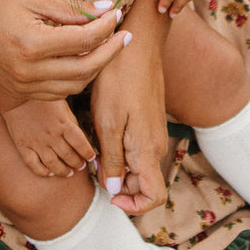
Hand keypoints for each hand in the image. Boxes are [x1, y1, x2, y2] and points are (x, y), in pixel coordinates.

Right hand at [0, 0, 128, 103]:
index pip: (84, 40)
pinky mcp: (19, 94)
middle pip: (85, 69)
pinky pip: (58, 92)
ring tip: (107, 47)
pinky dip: (76, 79)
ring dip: (96, 68)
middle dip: (110, 52)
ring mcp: (23, 87)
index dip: (107, 27)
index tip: (117, 14)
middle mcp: (28, 72)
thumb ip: (70, 8)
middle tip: (124, 35)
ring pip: (75, 86)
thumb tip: (107, 10)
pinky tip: (82, 61)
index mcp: (32, 44)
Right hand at [2, 99, 95, 176]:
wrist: (15, 91)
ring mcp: (36, 142)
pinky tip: (49, 173)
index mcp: (63, 123)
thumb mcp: (61, 103)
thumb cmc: (41, 96)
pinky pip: (33, 164)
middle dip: (77, 163)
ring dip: (63, 171)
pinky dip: (42, 172)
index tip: (91, 157)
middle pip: (69, 156)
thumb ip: (71, 121)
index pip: (81, 144)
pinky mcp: (22, 145)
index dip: (88, 153)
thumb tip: (81, 137)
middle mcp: (51, 135)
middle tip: (80, 166)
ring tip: (69, 173)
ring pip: (53, 164)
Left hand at [90, 35, 167, 215]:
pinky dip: (119, 150)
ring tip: (94, 146)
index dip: (133, 206)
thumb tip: (115, 190)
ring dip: (117, 166)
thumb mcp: (107, 121)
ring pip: (137, 166)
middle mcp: (156, 146)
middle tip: (93, 166)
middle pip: (142, 184)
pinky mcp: (148, 121)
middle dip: (118, 185)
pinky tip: (100, 132)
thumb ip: (113, 160)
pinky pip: (136, 148)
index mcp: (148, 151)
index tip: (108, 195)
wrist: (136, 44)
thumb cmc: (119, 80)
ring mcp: (153, 133)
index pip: (154, 197)